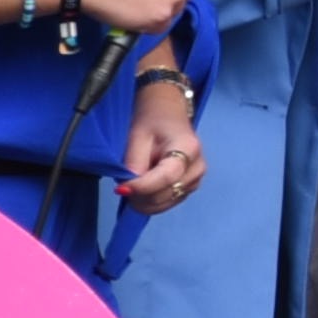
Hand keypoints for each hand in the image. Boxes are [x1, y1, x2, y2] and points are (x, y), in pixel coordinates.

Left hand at [119, 81, 202, 212]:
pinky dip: (150, 201)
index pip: (166, 177)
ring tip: (134, 183)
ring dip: (143, 200)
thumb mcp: (137, 136)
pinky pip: (167, 203)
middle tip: (122, 184)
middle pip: (165, 194)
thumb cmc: (152, 121)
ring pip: (165, 203)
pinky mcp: (191, 187)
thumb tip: (127, 189)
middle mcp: (198, 167)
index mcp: (188, 148)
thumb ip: (133, 163)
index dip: (141, 187)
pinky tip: (144, 187)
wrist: (168, 114)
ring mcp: (197, 179)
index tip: (120, 189)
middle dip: (139, 194)